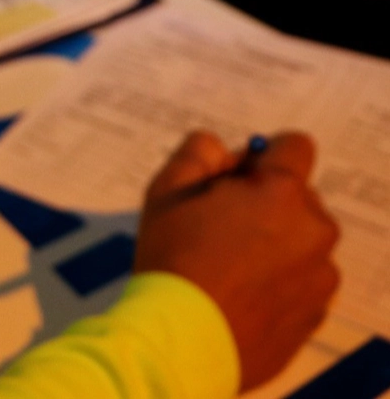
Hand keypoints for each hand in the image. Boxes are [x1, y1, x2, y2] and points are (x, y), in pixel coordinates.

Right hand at [134, 131, 339, 390]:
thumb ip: (196, 153)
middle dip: (265, 202)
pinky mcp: (316, 314)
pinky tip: (238, 298)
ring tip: (227, 270)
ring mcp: (320, 276)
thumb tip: (220, 149)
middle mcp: (314, 229)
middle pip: (298, 197)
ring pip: (302, 242)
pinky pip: (301, 283)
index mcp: (280, 192)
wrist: (182, 341)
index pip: (294, 146)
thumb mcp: (166, 191)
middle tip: (218, 228)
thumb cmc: (172, 259)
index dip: (261, 156)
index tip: (232, 180)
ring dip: (275, 243)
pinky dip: (277, 283)